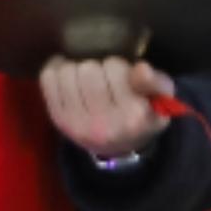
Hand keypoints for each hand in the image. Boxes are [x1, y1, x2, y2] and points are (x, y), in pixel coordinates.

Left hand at [36, 54, 178, 160]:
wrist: (119, 146)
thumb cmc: (143, 113)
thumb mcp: (162, 100)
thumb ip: (156, 83)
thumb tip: (141, 68)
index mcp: (133, 116)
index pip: (115, 68)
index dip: (117, 64)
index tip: (121, 73)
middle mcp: (103, 123)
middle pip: (88, 69)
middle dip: (97, 64)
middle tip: (102, 73)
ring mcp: (77, 124)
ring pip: (67, 72)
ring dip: (76, 66)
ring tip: (85, 73)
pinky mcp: (58, 119)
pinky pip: (48, 79)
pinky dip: (57, 69)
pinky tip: (69, 72)